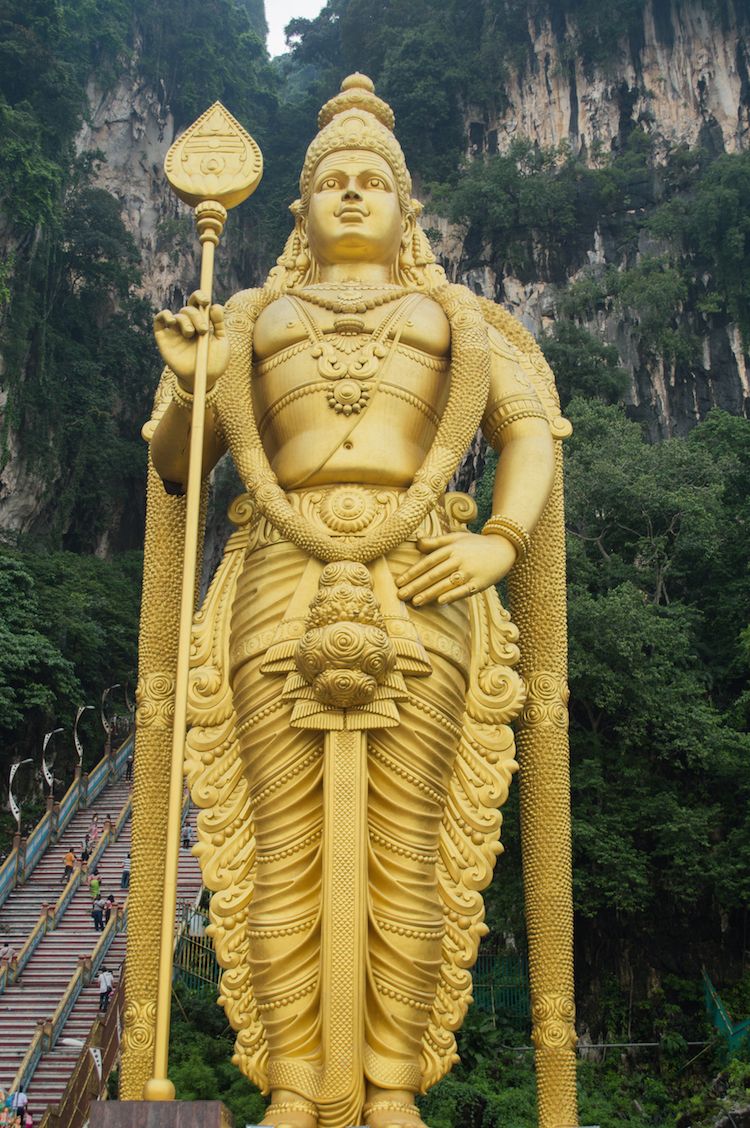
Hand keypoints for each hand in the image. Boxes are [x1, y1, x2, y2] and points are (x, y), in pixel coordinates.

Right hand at [153, 290, 229, 389]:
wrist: (203, 379)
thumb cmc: (215, 362)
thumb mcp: (221, 342)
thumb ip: (219, 324)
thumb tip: (215, 306)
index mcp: (202, 322)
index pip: (197, 303)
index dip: (200, 297)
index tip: (206, 301)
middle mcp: (188, 324)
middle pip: (188, 309)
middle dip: (196, 316)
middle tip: (202, 330)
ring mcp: (175, 331)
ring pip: (177, 316)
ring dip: (185, 321)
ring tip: (190, 334)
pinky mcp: (163, 338)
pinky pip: (159, 320)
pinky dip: (164, 316)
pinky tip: (172, 321)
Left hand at [396, 532, 517, 605]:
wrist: (504, 548)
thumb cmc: (476, 544)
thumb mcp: (457, 537)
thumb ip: (436, 541)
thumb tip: (417, 542)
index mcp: (451, 548)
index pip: (427, 562)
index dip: (412, 572)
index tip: (399, 582)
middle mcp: (458, 559)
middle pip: (433, 574)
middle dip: (415, 586)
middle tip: (400, 595)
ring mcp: (470, 571)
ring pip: (445, 583)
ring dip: (429, 593)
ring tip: (415, 602)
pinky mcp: (480, 582)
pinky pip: (464, 590)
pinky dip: (452, 595)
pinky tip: (440, 601)